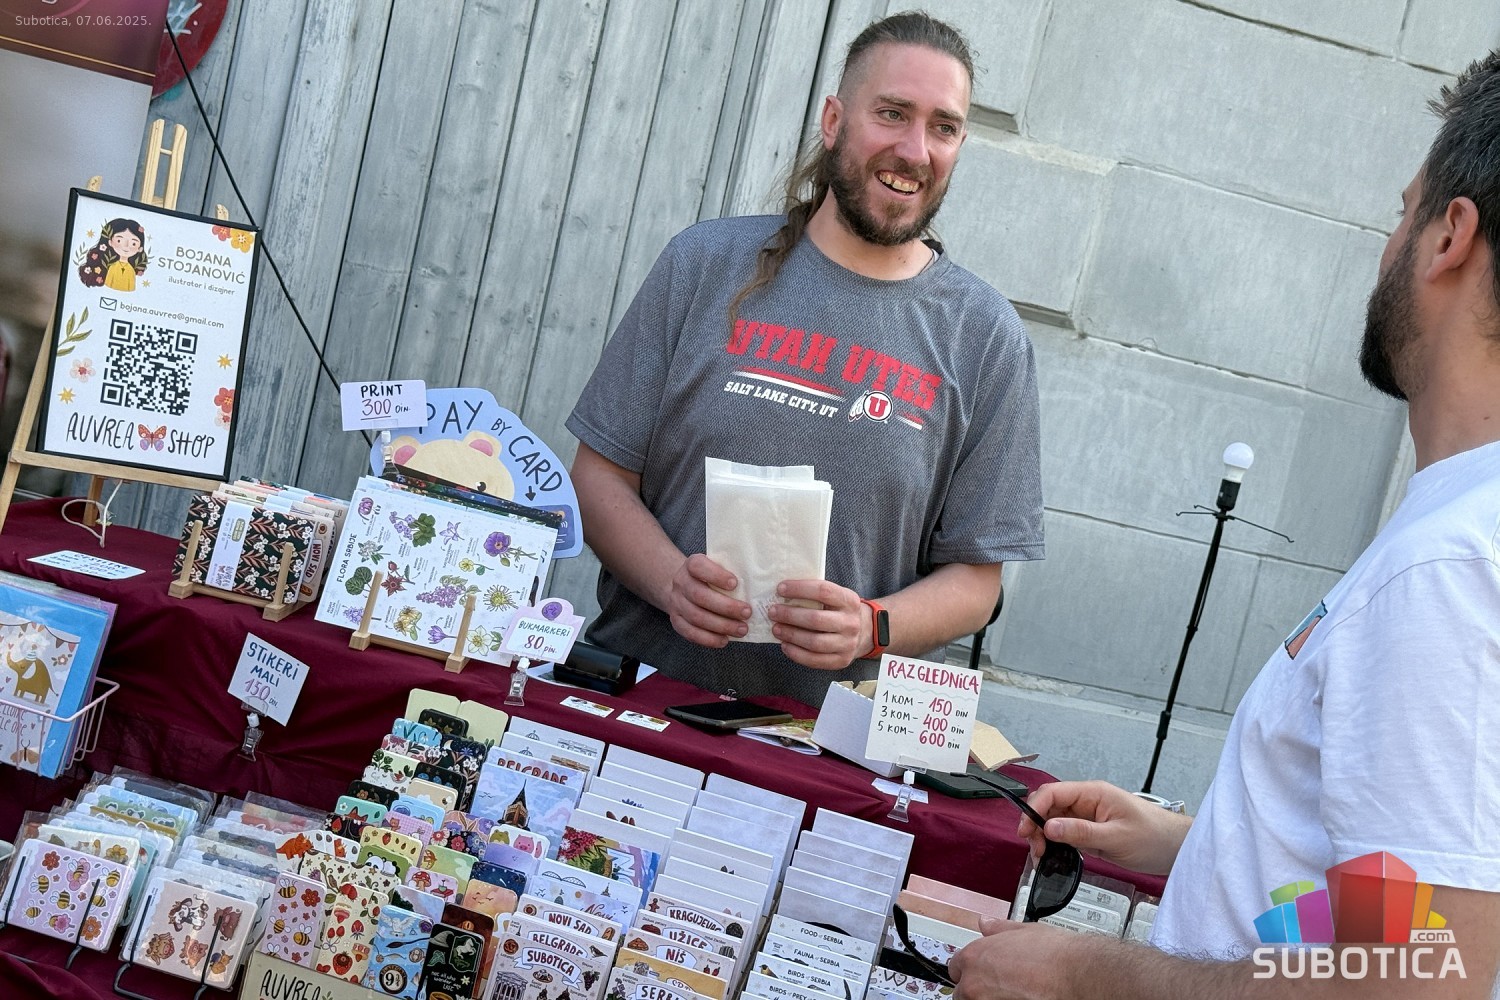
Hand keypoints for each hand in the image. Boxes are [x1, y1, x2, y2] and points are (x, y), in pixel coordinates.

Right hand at [665, 554, 750, 647]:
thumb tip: (758, 582)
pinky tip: (725, 640)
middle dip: (726, 607)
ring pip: (696, 617)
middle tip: (747, 613)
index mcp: (691, 565)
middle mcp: (681, 583)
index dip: (716, 575)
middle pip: (699, 596)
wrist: (683, 587)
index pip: (698, 566)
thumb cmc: (709, 577)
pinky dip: (709, 639)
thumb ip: (731, 569)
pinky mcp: (676, 621)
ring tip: (742, 629)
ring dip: (721, 626)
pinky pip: (690, 633)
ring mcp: (676, 603)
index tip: (735, 583)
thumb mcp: (716, 566)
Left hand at [765, 579, 867, 669]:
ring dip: (791, 635)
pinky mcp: (841, 660)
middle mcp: (850, 622)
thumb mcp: (836, 597)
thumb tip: (782, 592)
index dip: (799, 589)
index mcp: (849, 600)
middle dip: (790, 615)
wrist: (864, 632)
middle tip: (773, 612)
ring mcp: (847, 644)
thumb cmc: (839, 611)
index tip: (780, 589)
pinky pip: (815, 660)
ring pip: (814, 642)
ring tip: (776, 629)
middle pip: (816, 619)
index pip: (823, 591)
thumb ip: (815, 594)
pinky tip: (785, 646)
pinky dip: (796, 653)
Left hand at [950, 917, 1078, 999]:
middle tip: (1003, 986)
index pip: (956, 967)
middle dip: (978, 989)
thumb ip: (997, 929)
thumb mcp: (1022, 930)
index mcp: (974, 957)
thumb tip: (986, 924)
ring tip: (1014, 993)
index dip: (972, 970)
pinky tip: (1020, 998)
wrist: (1076, 975)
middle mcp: (973, 983)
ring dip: (989, 998)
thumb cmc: (1054, 956)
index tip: (984, 973)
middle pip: (962, 991)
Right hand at [1019, 781, 1191, 876]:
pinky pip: (1065, 834)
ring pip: (1053, 821)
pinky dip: (1054, 844)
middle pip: (1049, 806)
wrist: (1175, 849)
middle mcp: (1087, 802)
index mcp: (1093, 793)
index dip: (1034, 809)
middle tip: (1036, 850)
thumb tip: (1048, 828)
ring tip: (1042, 857)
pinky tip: (1052, 857)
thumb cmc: (1153, 837)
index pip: (1053, 793)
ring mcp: (1088, 817)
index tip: (1025, 830)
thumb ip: (1081, 832)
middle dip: (1035, 825)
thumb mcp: (1116, 837)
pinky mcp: (1091, 832)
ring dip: (1042, 837)